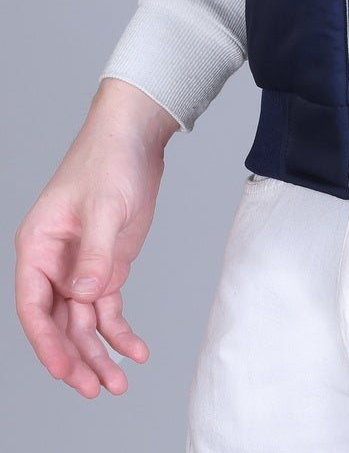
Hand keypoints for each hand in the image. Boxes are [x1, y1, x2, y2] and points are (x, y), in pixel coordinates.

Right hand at [14, 77, 177, 397]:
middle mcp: (54, 264)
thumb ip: (93, 253)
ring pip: (82, 324)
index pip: (33, 305)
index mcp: (38, 247)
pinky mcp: (106, 267)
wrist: (136, 138)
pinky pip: (108, 309)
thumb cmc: (108, 161)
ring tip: (117, 385)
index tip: (65, 370)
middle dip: (75, 358)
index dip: (46, 342)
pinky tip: (136, 352)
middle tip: (96, 389)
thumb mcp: (103, 206)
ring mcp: (80, 268)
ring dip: (98, 354)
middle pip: (57, 323)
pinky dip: (120, 332)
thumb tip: (83, 297)